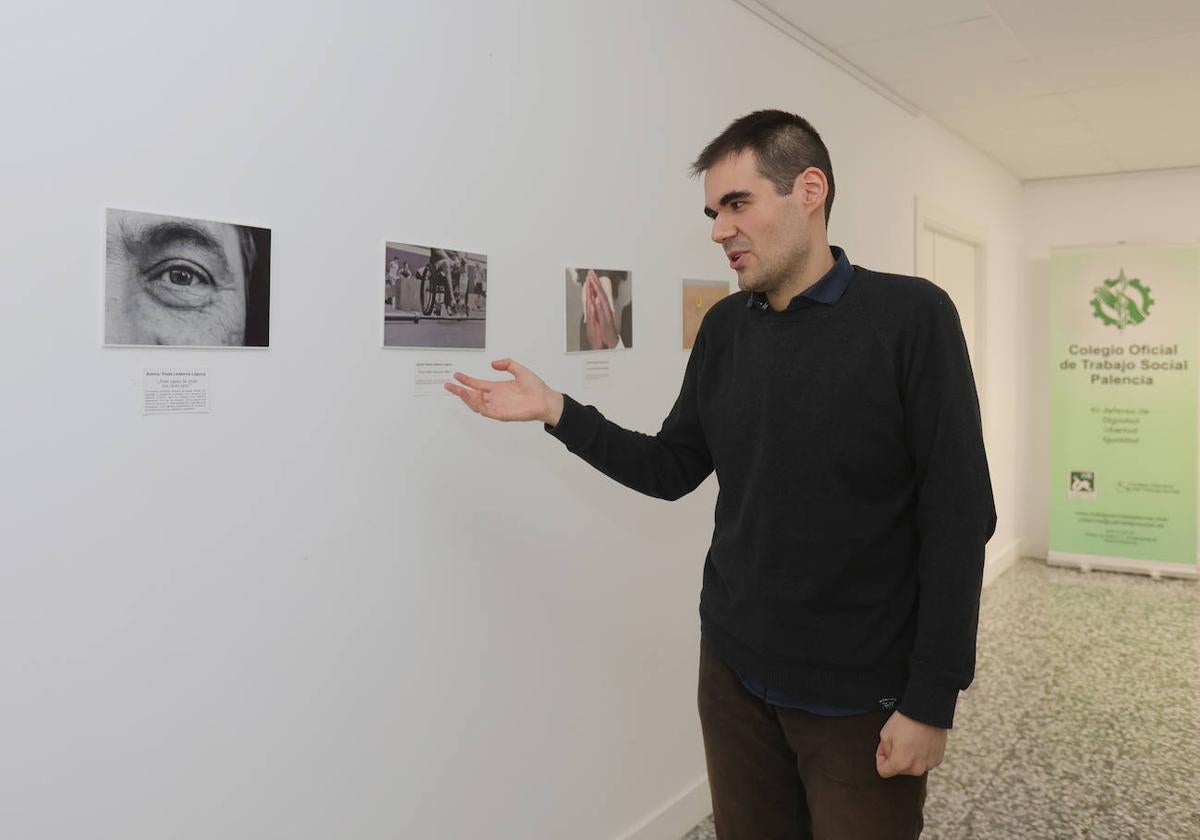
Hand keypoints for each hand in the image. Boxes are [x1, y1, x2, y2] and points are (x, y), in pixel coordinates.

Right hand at [445, 358, 564, 424]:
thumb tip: (493, 364)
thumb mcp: (520, 370)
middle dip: (459, 391)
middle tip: (448, 385)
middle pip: (472, 395)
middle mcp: (495, 398)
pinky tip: (474, 396)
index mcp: (497, 388)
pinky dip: (478, 404)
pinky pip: (486, 411)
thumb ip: (507, 364)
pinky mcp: (501, 414)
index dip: (466, 380)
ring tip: (459, 390)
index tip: (456, 375)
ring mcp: (497, 406)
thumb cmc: (536, 387)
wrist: (545, 399)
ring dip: (466, 397)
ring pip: (476, 404)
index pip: (477, 384)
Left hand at [582, 269, 619, 349]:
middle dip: (595, 282)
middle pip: (600, 293)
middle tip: (591, 273)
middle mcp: (605, 309)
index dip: (594, 282)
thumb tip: (593, 298)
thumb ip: (596, 307)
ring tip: (593, 282)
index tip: (590, 274)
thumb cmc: (605, 330)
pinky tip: (596, 299)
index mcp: (603, 307)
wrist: (610, 342)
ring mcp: (606, 315)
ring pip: (602, 300)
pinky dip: (599, 306)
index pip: (598, 292)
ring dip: (598, 291)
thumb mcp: (599, 316)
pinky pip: (602, 313)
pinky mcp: (606, 322)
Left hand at [875, 711, 946, 777]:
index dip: (881, 759)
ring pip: (913, 766)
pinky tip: (921, 742)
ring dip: (910, 757)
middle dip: (896, 758)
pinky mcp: (938, 759)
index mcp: (900, 763)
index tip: (883, 750)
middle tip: (898, 741)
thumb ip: (884, 751)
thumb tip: (888, 757)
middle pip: (900, 769)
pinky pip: (925, 761)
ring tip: (911, 740)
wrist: (927, 712)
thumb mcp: (885, 734)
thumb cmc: (905, 721)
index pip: (883, 771)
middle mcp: (916, 768)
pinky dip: (922, 755)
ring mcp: (928, 765)